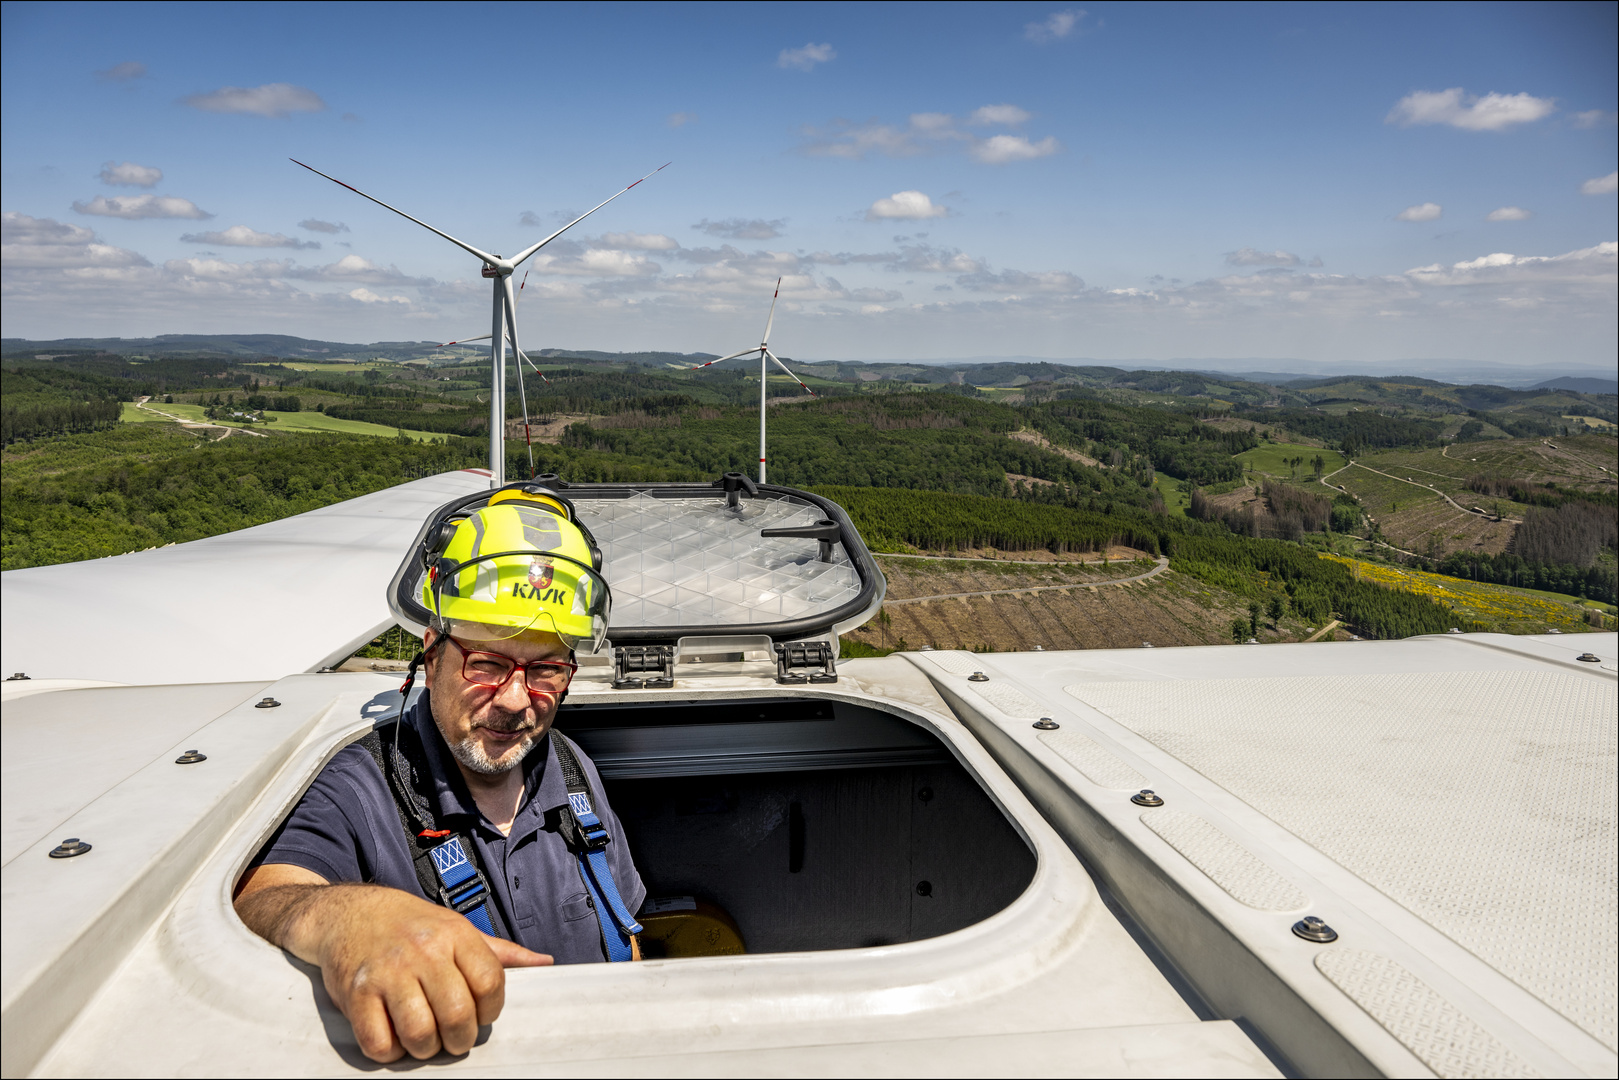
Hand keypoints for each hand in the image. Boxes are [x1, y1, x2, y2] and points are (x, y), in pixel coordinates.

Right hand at [235, 864, 551, 1061]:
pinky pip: (379, 1042)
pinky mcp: (356, 993)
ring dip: (425, 1048)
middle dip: (460, 1039)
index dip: (490, 1011)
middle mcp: (423, 950)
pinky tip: (393, 1036)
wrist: (348, 912)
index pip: (491, 983)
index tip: (479, 1014)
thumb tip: (544, 963)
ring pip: (420, 1033)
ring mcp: (387, 972)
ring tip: (424, 1038)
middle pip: (458, 1014)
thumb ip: (500, 951)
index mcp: (455, 934)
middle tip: (453, 1038)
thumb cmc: (409, 925)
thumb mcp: (457, 927)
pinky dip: (390, 1051)